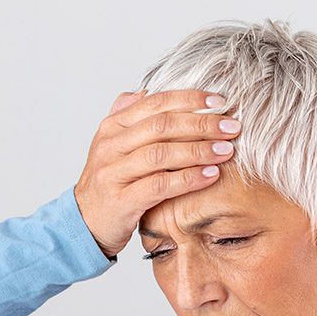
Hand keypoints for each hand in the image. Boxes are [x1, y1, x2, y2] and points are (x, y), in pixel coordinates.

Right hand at [73, 89, 239, 258]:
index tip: (220, 101)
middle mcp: (111, 145)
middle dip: (201, 123)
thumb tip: (144, 92)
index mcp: (113, 126)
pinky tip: (210, 175)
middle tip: (232, 127)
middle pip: (162, 126)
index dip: (189, 100)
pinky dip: (188, 179)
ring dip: (198, 150)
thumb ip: (128, 119)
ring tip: (226, 150)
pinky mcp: (122, 200)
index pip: (155, 104)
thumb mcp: (114, 147)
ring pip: (161, 153)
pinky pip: (159, 186)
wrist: (85, 223)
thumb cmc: (110, 184)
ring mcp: (114, 172)